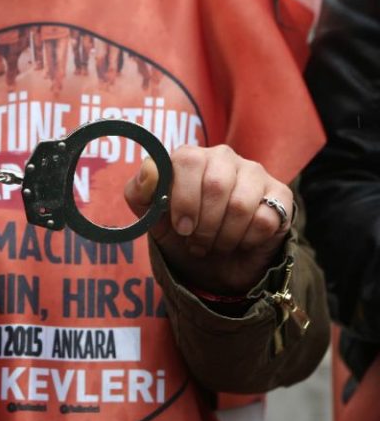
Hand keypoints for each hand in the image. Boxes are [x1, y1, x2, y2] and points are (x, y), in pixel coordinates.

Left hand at [124, 144, 291, 293]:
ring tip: (215, 244)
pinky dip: (247, 240)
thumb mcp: (151, 218)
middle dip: (204, 225)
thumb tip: (149, 169)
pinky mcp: (280, 194)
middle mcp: (224, 157)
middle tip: (197, 242)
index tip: (182, 227)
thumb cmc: (180, 233)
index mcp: (190, 157)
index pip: (188, 160)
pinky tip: (240, 241)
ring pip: (241, 204)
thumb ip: (140, 191)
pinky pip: (266, 218)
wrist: (214, 263)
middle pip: (217, 185)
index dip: (184, 198)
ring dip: (224, 237)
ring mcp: (254, 173)